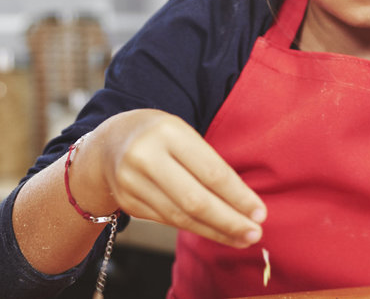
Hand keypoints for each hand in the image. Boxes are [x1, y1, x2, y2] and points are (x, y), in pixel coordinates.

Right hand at [73, 109, 266, 248]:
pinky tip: (215, 232)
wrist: (109, 142)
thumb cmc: (159, 136)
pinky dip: (195, 229)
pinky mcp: (127, 201)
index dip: (238, 196)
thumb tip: (246, 204)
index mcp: (168, 132)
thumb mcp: (183, 134)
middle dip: (229, 221)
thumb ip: (208, 164)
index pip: (211, 172)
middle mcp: (145, 156)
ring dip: (215, 231)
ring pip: (181, 216)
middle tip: (255, 234)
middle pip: (195, 200)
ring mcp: (132, 181)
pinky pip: (168, 221)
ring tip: (241, 238)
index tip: (260, 213)